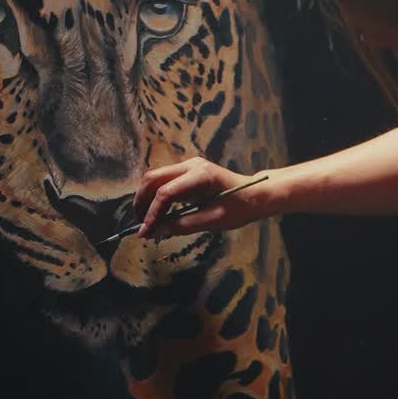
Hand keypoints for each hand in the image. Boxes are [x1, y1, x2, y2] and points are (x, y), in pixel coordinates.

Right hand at [133, 158, 270, 237]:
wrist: (256, 194)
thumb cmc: (241, 207)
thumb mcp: (215, 221)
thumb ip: (184, 225)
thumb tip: (157, 231)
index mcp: (201, 175)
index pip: (166, 193)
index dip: (152, 214)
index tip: (145, 232)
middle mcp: (191, 165)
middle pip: (153, 179)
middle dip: (142, 202)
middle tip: (141, 226)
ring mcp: (188, 166)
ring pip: (155, 179)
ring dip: (146, 200)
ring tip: (147, 222)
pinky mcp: (187, 173)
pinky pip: (164, 183)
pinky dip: (156, 198)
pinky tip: (157, 216)